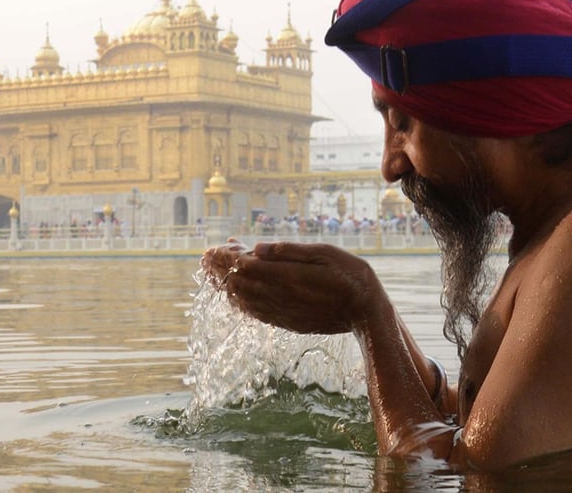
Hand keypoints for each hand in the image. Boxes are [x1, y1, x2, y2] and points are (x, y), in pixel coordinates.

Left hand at [201, 241, 385, 333]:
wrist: (366, 313)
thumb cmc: (351, 276)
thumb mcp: (325, 252)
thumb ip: (289, 250)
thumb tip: (257, 248)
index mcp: (288, 277)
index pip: (244, 266)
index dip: (225, 257)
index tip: (212, 248)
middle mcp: (280, 297)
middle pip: (238, 284)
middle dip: (219, 270)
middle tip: (205, 257)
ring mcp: (282, 313)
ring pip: (243, 301)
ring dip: (225, 286)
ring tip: (213, 272)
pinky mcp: (287, 322)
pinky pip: (255, 313)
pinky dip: (239, 302)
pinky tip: (235, 294)